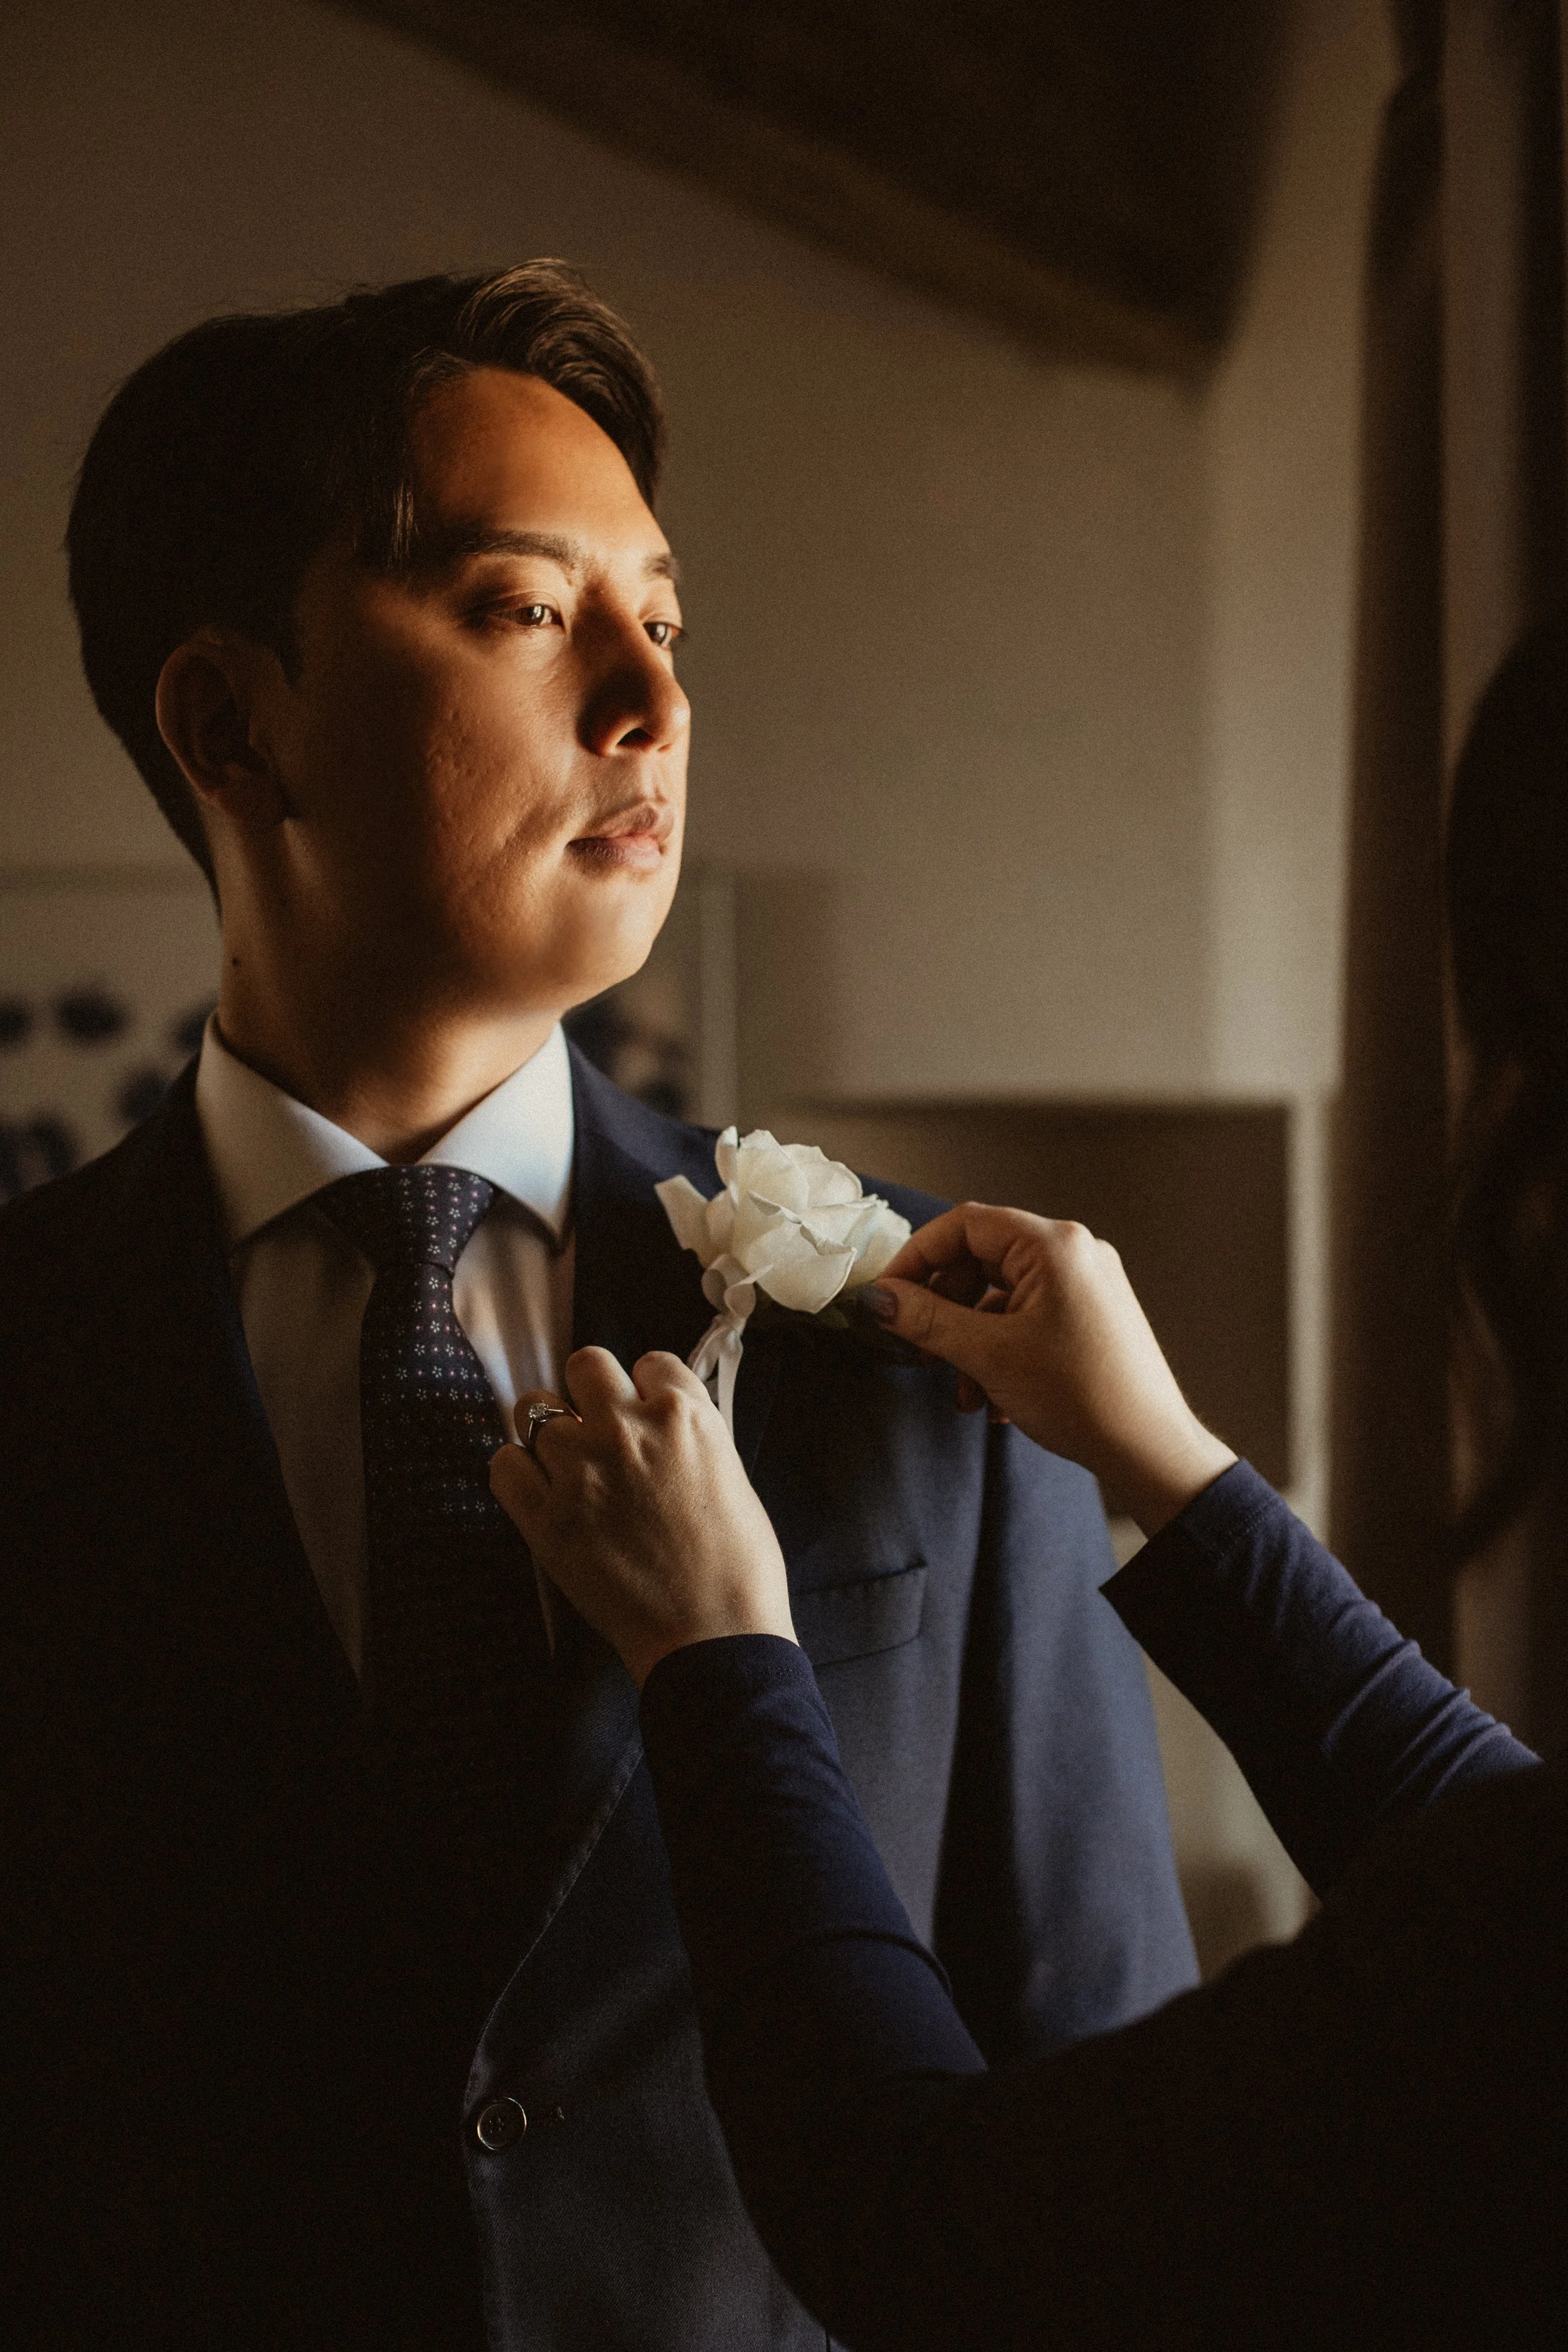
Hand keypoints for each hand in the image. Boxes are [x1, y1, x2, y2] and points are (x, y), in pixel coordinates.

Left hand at [490, 1346, 795, 1687]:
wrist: (714, 1634)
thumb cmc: (738, 1566)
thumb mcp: (731, 1474)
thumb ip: (690, 1436)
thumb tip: (659, 1422)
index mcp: (685, 1414)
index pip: (649, 1363)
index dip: (644, 1389)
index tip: (644, 1413)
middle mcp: (627, 1429)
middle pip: (585, 1365)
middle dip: (590, 1392)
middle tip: (598, 1427)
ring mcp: (581, 1470)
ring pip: (534, 1410)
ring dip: (549, 1432)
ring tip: (566, 1465)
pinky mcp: (545, 1517)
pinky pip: (504, 1465)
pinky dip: (517, 1472)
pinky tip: (538, 1491)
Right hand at [867, 1205, 1234, 1533]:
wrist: (1151, 1451)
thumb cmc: (1080, 1396)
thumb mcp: (989, 1355)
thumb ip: (927, 1319)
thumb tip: (875, 1298)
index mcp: (1054, 1245)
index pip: (965, 1224)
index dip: (916, 1257)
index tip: (886, 1297)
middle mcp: (1074, 1253)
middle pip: (981, 1260)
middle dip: (944, 1310)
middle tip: (919, 1349)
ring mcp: (1086, 1284)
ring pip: (1001, 1297)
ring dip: (969, 1342)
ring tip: (964, 1394)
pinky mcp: (1091, 1316)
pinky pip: (1027, 1318)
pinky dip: (1000, 1352)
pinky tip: (995, 1402)